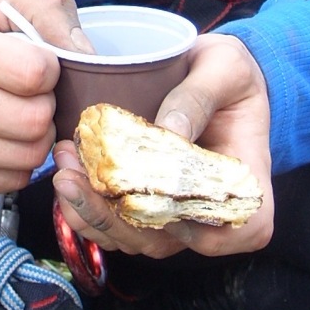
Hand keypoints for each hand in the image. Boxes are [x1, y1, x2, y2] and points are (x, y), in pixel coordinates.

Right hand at [0, 0, 89, 196]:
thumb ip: (49, 13)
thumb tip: (89, 59)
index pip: (35, 72)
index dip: (47, 68)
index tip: (32, 62)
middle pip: (34, 122)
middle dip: (45, 107)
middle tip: (28, 95)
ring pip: (26, 158)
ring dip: (34, 138)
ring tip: (13, 116)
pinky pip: (9, 182)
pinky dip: (15, 162)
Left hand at [52, 34, 273, 257]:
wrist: (208, 75)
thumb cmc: (227, 73)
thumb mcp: (226, 68)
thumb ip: (200, 95)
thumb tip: (168, 131)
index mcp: (246, 184)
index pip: (243, 230)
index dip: (202, 231)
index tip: (159, 201)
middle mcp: (209, 211)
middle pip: (167, 242)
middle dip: (112, 219)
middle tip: (73, 178)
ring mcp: (173, 214)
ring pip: (132, 238)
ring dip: (90, 211)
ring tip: (63, 167)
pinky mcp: (142, 205)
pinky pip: (112, 222)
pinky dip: (85, 203)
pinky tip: (66, 166)